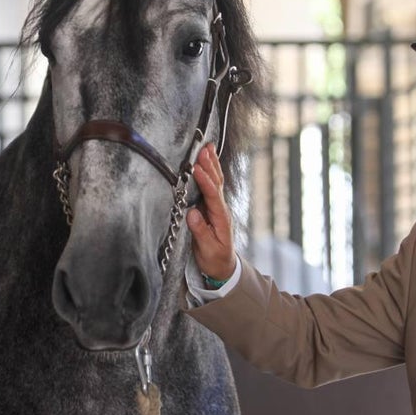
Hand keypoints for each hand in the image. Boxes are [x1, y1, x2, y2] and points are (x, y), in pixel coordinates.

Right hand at [186, 143, 236, 280]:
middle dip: (210, 165)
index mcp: (221, 219)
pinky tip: (207, 161)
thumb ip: (201, 231)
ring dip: (212, 164)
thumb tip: (192, 213)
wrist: (224, 267)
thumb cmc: (215, 259)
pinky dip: (210, 172)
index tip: (197, 169)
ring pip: (216, 182)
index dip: (205, 182)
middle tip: (204, 149)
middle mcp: (221, 210)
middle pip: (217, 184)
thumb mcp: (208, 250)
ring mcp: (217, 208)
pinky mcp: (211, 208)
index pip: (213, 197)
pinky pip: (212, 187)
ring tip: (208, 147)